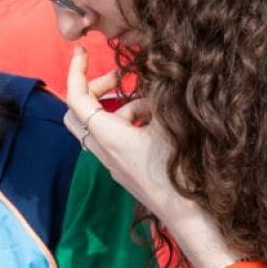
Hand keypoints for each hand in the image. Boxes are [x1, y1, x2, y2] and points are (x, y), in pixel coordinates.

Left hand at [64, 46, 238, 267]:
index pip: (76, 98)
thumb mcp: (172, 123)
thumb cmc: (182, 172)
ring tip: (153, 103)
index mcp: (108, 137)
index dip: (76, 71)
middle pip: (78, 113)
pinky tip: (158, 122)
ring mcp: (112, 163)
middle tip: (119, 79)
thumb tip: (153, 68)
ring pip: (100, 125)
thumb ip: (159, 93)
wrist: (190, 217)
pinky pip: (115, 138)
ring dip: (121, 106)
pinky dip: (130, 123)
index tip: (82, 50)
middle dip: (94, 89)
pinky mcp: (125, 170)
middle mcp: (103, 151)